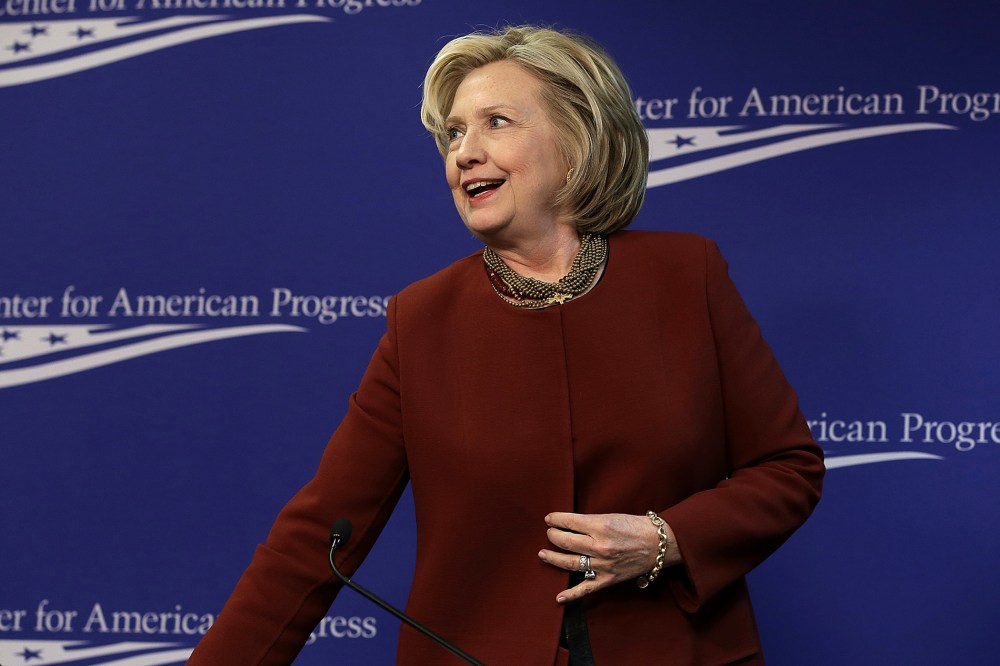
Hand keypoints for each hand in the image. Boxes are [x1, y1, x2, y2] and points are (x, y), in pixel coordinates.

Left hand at [538, 512, 673, 602]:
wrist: (659, 544)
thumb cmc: (636, 526)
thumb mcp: (612, 516)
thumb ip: (590, 521)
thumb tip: (568, 524)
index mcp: (601, 526)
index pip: (570, 522)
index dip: (555, 519)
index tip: (549, 519)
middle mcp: (600, 546)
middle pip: (566, 542)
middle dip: (553, 536)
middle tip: (548, 533)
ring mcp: (603, 565)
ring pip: (570, 563)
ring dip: (553, 558)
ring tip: (543, 554)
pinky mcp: (608, 579)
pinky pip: (586, 588)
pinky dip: (571, 595)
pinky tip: (559, 597)